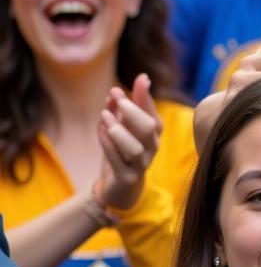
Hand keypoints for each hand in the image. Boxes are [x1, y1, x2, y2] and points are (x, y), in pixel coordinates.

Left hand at [95, 75, 161, 211]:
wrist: (119, 188)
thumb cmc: (121, 152)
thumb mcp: (120, 127)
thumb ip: (120, 108)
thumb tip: (120, 87)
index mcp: (152, 134)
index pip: (154, 113)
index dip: (146, 96)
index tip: (140, 78)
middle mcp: (151, 148)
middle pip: (150, 128)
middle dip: (133, 111)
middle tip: (117, 98)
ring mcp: (141, 164)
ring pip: (136, 147)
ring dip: (119, 130)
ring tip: (104, 116)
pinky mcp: (127, 177)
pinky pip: (118, 161)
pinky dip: (108, 144)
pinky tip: (100, 130)